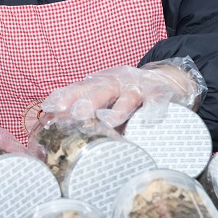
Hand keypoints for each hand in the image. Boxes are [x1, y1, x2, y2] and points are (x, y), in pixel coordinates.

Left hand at [40, 58, 204, 127]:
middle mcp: (116, 82)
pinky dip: (153, 107)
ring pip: (126, 95)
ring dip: (117, 108)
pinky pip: (157, 99)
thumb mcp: (106, 100)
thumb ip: (88, 115)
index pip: (78, 89)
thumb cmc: (129, 96)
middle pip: (99, 90)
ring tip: (108, 122)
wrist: (169, 80)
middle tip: (74, 114)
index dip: (64, 97)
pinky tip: (149, 117)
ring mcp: (138, 87)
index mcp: (99, 84)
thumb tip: (58, 137)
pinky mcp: (160, 92)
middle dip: (85, 101)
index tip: (49, 109)